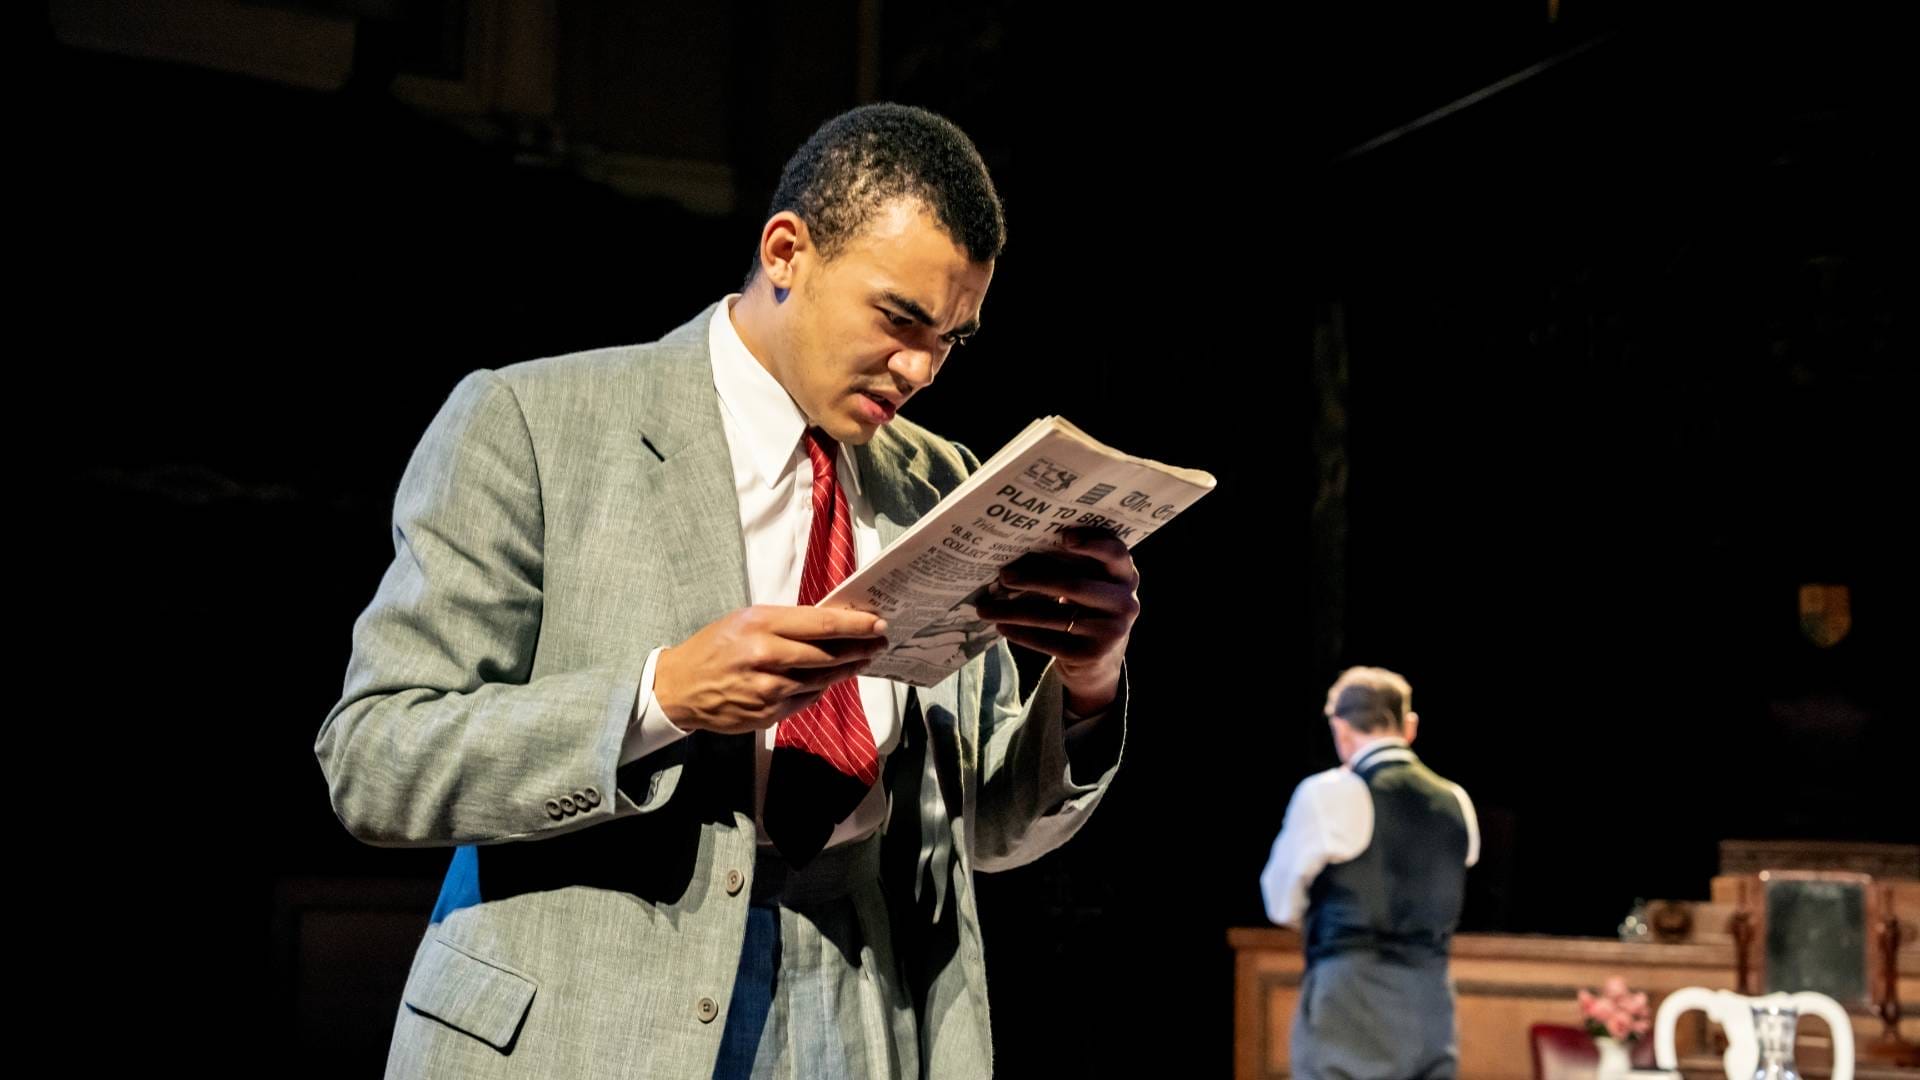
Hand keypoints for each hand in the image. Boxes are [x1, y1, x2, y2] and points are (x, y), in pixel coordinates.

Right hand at [652, 606, 889, 734]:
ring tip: (862, 660)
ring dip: (846, 670)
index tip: (878, 623)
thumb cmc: (715, 647)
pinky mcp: (768, 714)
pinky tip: (829, 679)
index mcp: (761, 625)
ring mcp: (768, 689)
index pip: (821, 624)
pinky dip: (820, 688)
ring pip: (822, 679)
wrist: (680, 687)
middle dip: (860, 648)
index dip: (855, 625)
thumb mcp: (745, 620)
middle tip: (880, 642)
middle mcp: (767, 656)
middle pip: (828, 654)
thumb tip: (830, 623)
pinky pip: (806, 699)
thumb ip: (786, 622)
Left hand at [974, 528, 1138, 714]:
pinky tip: (1002, 626)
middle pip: (1074, 586)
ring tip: (986, 608)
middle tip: (1003, 575)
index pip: (1115, 553)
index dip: (1092, 543)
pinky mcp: (1091, 654)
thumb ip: (1073, 565)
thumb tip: (1018, 554)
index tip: (1064, 536)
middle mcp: (1125, 603)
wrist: (1100, 659)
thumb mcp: (1092, 583)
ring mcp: (1111, 631)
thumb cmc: (1086, 606)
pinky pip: (1049, 641)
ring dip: (1015, 611)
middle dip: (1033, 579)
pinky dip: (1022, 633)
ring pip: (1054, 616)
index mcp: (1125, 575)